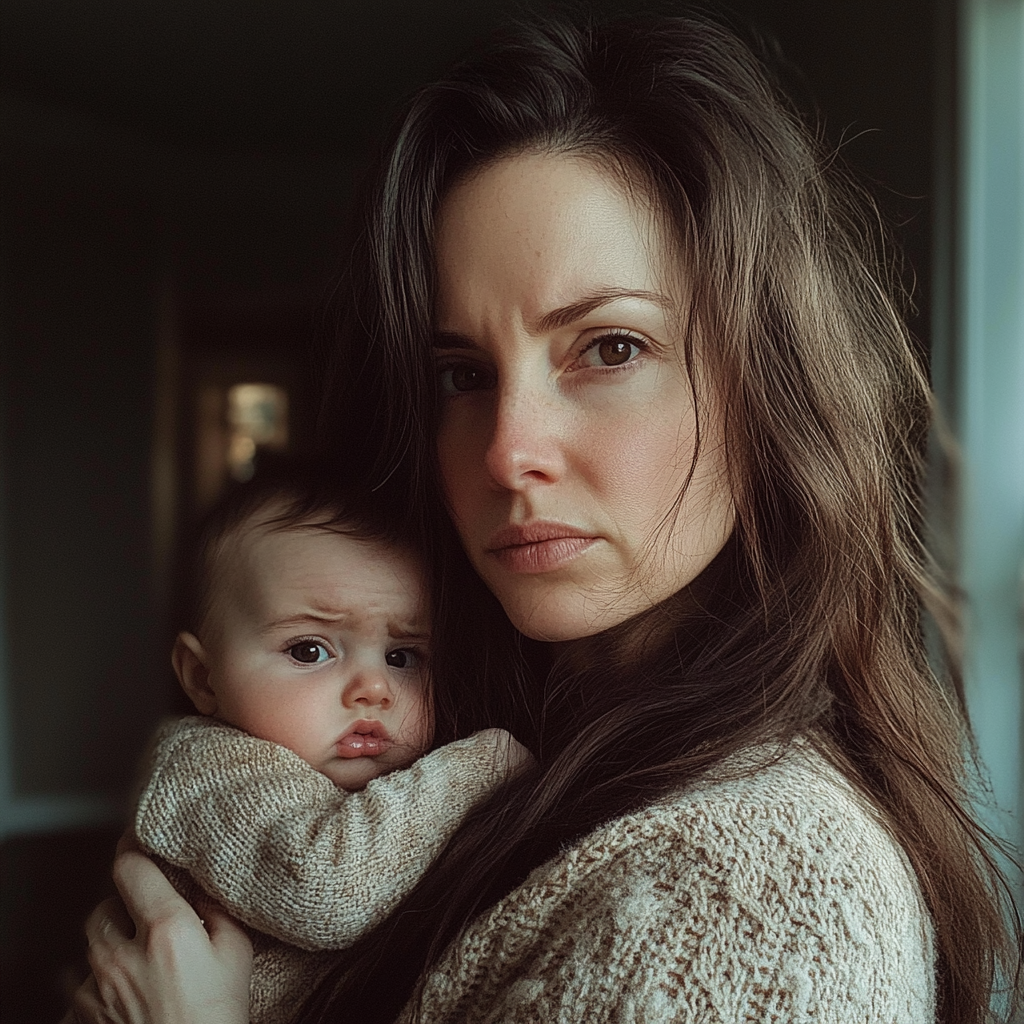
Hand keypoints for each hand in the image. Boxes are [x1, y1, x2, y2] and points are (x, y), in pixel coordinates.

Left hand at [67, 850, 251, 1023]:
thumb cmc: (218, 1017)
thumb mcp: (236, 955)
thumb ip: (217, 912)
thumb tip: (202, 888)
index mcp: (166, 929)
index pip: (131, 868)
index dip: (133, 849)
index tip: (138, 840)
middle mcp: (123, 953)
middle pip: (104, 905)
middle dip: (124, 905)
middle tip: (149, 915)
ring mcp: (97, 987)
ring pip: (89, 944)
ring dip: (109, 941)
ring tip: (137, 955)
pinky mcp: (82, 1015)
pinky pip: (79, 984)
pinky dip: (97, 981)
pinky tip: (123, 990)